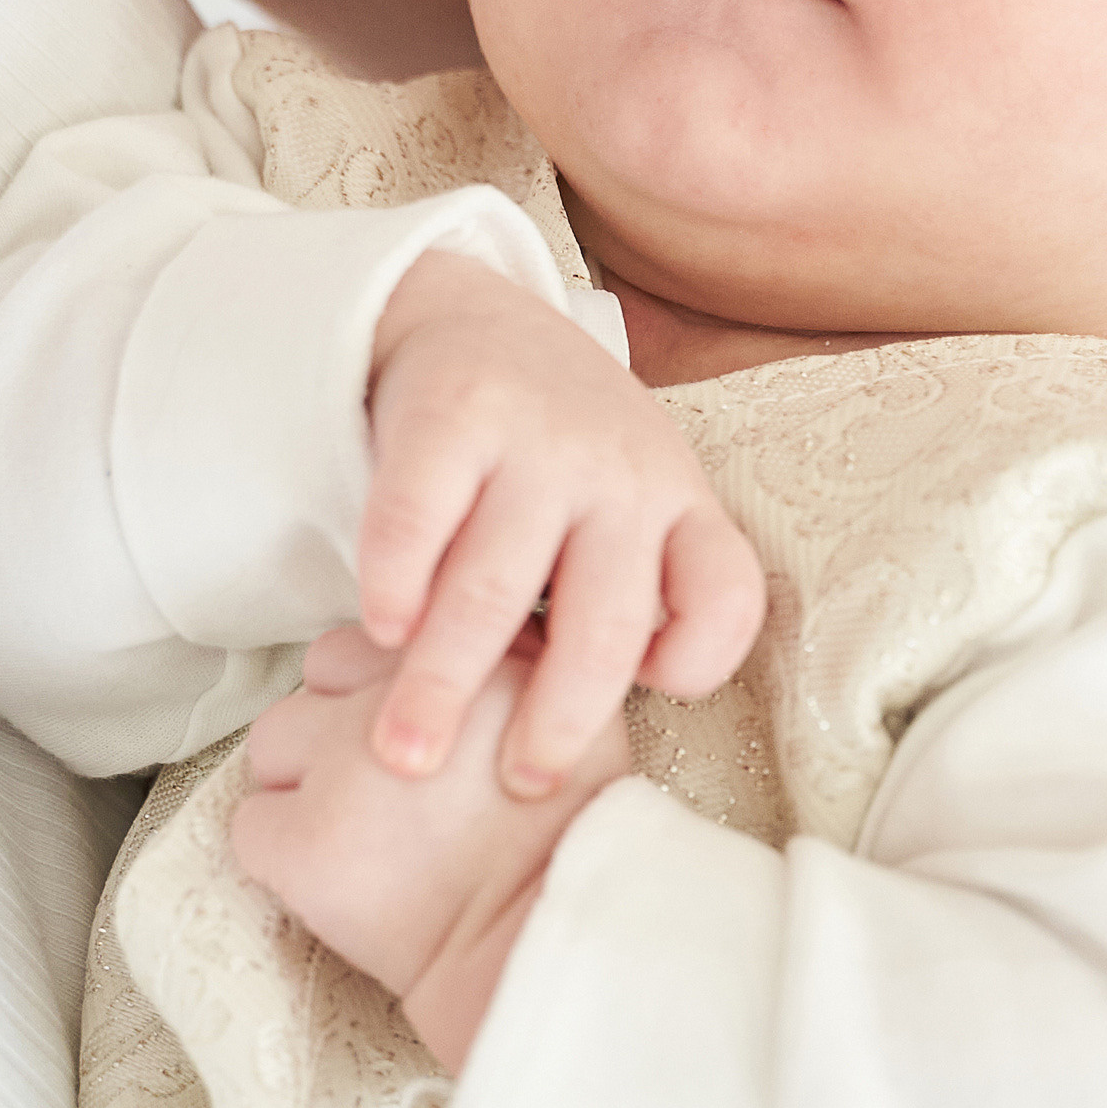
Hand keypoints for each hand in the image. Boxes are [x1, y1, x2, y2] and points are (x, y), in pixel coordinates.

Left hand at [231, 625, 630, 1068]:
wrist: (541, 941)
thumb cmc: (568, 836)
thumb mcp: (567, 707)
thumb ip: (512, 656)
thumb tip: (466, 639)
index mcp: (458, 655)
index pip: (378, 635)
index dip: (386, 684)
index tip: (409, 724)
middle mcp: (390, 696)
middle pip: (317, 676)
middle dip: (336, 719)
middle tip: (375, 778)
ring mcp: (337, 767)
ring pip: (271, 741)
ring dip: (299, 778)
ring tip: (350, 827)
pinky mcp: (301, 844)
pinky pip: (250, 827)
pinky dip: (279, 852)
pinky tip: (329, 878)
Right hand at [361, 250, 763, 796]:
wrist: (473, 320)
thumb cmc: (558, 455)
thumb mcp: (629, 506)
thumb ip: (627, 600)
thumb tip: (578, 739)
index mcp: (678, 503)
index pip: (726, 594)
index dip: (698, 662)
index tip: (647, 699)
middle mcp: (620, 472)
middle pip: (603, 624)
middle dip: (556, 722)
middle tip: (512, 787)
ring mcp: (537, 441)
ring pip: (495, 589)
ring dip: (444, 683)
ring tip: (404, 755)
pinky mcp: (452, 416)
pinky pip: (419, 520)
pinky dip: (396, 587)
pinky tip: (380, 632)